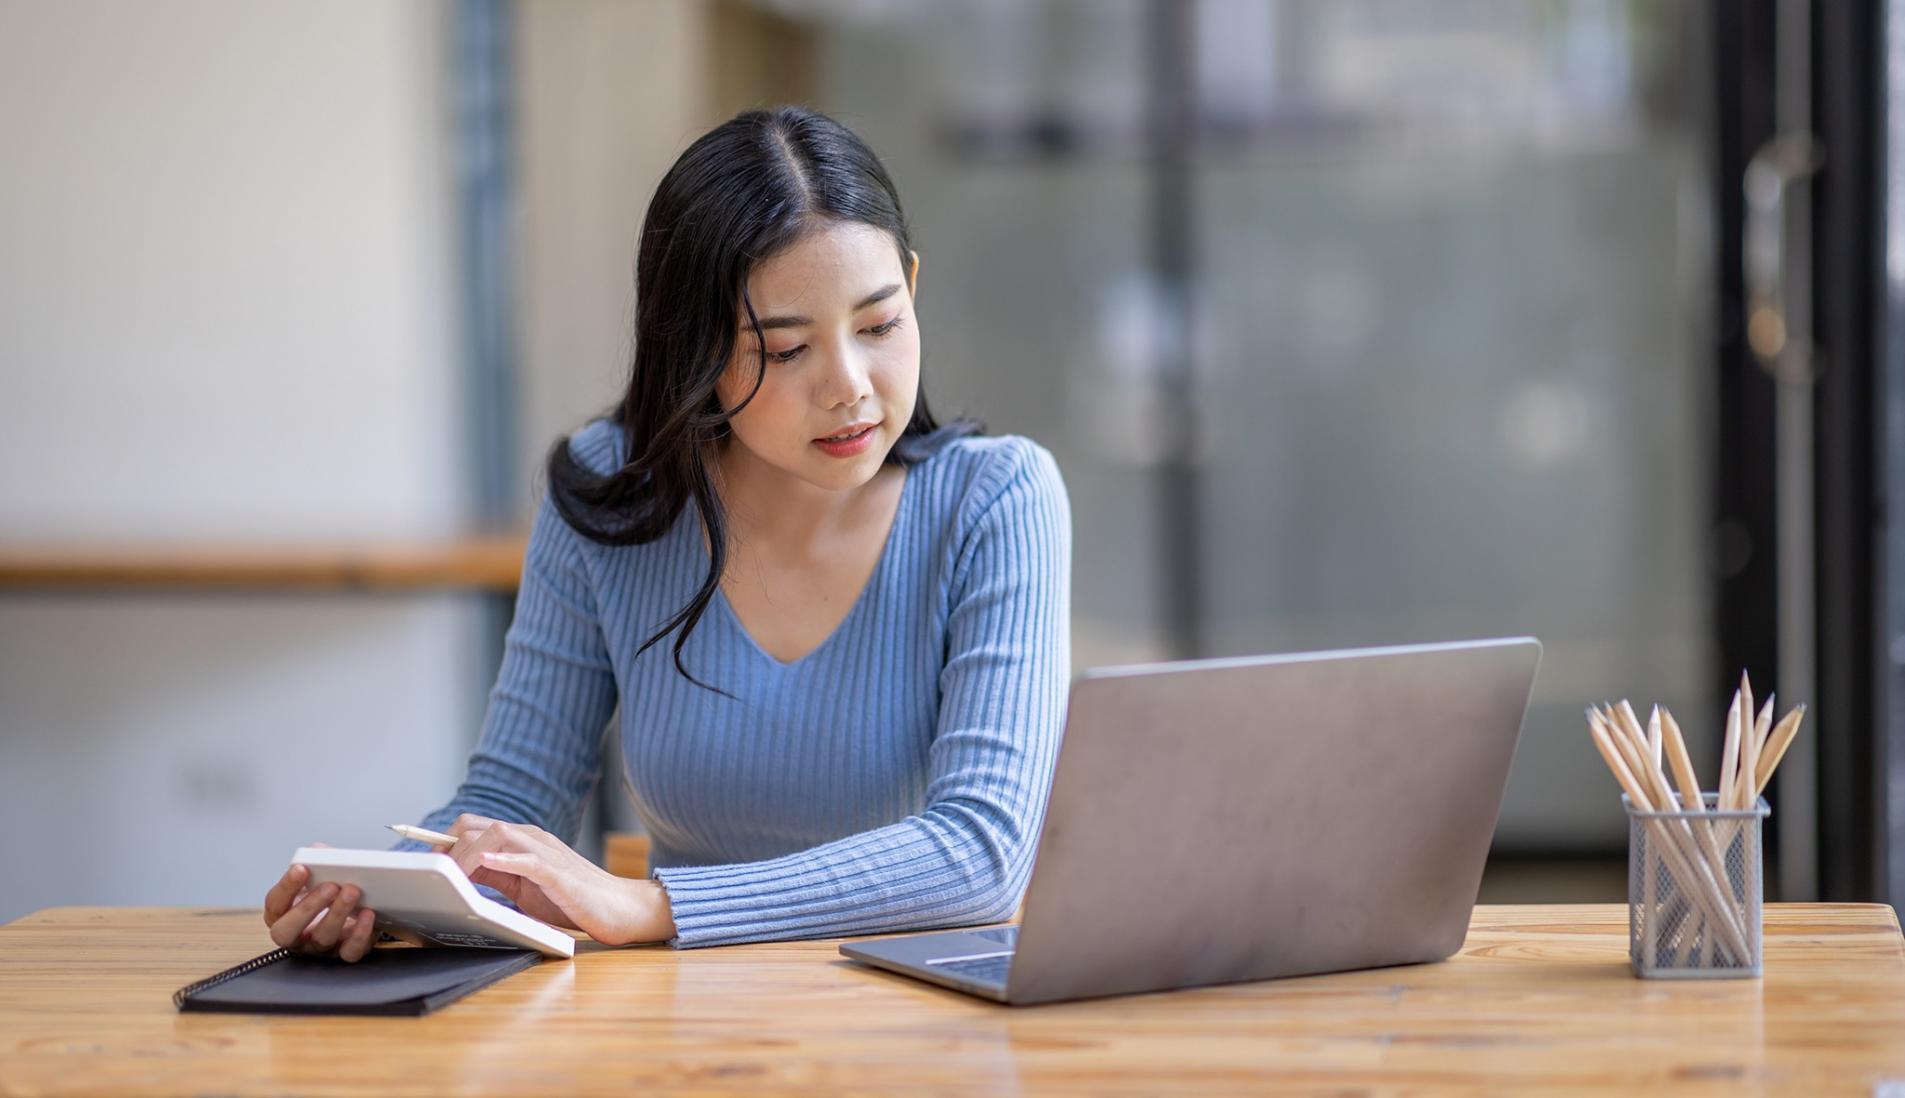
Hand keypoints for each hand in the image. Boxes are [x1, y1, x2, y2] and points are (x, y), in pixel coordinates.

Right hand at [262, 841, 381, 962]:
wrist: (354, 911)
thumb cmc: (329, 892)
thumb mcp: (319, 876)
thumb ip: (316, 862)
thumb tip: (317, 851)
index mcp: (282, 915)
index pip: (274, 904)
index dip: (286, 887)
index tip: (301, 868)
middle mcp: (296, 935)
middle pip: (288, 931)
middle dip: (308, 906)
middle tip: (330, 885)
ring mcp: (320, 947)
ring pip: (322, 939)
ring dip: (337, 914)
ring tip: (351, 892)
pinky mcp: (345, 953)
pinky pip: (350, 951)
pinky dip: (360, 933)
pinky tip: (368, 913)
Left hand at [438, 814, 675, 945]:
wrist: (619, 909)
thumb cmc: (572, 901)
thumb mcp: (524, 889)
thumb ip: (496, 876)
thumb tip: (459, 875)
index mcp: (522, 842)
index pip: (474, 827)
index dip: (444, 841)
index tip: (425, 862)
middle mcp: (531, 838)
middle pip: (478, 825)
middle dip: (449, 847)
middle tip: (433, 875)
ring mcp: (546, 852)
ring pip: (498, 834)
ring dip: (468, 854)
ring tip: (451, 875)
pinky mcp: (560, 873)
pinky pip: (529, 860)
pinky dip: (506, 859)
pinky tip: (488, 864)